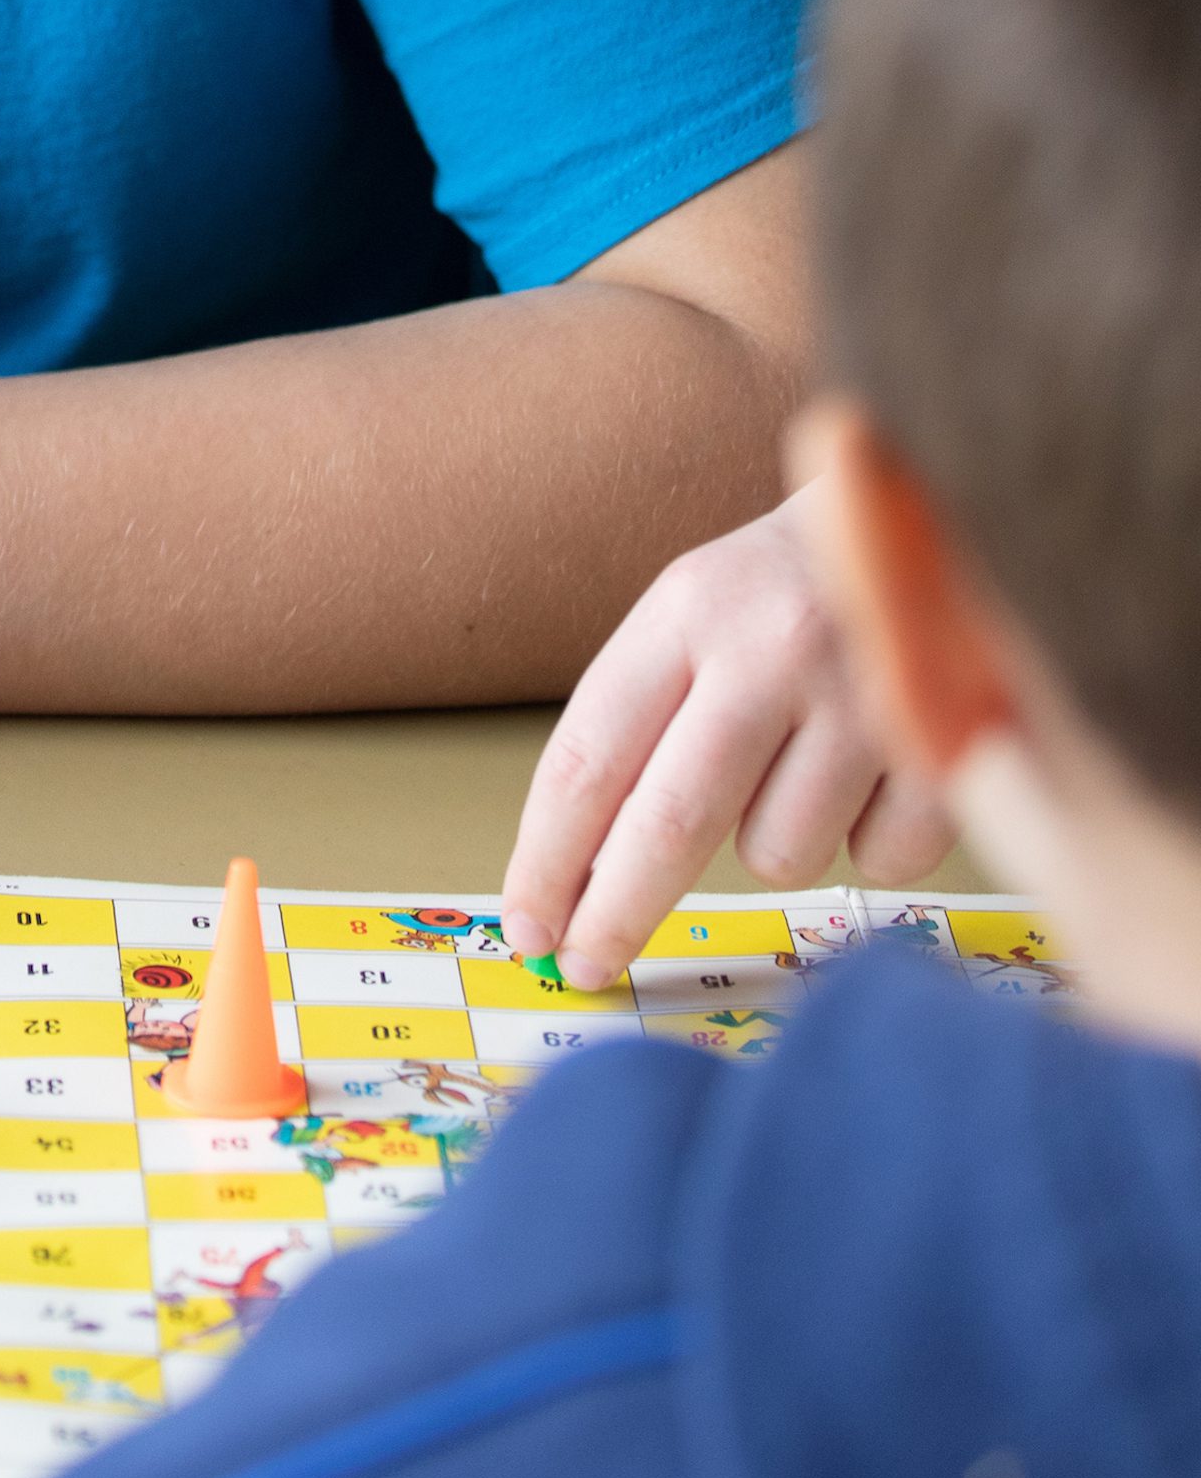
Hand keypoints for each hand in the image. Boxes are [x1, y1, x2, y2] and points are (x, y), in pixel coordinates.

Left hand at [500, 485, 957, 982]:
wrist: (937, 512)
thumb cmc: (786, 588)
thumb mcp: (695, 612)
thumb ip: (640, 723)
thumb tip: (580, 874)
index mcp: (688, 609)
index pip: (589, 757)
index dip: (548, 859)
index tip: (527, 925)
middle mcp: (771, 647)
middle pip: (667, 826)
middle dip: (614, 912)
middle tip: (583, 966)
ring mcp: (865, 695)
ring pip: (777, 856)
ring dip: (771, 843)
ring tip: (799, 765)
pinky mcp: (952, 743)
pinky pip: (878, 862)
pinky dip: (866, 841)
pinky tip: (874, 772)